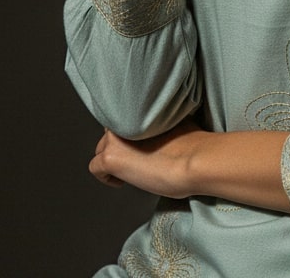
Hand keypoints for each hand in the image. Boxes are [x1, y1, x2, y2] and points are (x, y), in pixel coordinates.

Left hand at [89, 118, 203, 198]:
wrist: (193, 160)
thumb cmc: (193, 145)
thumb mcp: (176, 123)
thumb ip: (159, 123)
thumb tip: (159, 133)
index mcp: (141, 108)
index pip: (125, 116)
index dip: (131, 133)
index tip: (140, 144)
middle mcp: (124, 119)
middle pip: (111, 133)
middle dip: (120, 146)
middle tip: (137, 159)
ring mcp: (114, 139)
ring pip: (101, 148)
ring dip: (113, 159)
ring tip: (132, 170)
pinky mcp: (110, 158)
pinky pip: (95, 167)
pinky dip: (106, 177)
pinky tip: (122, 181)